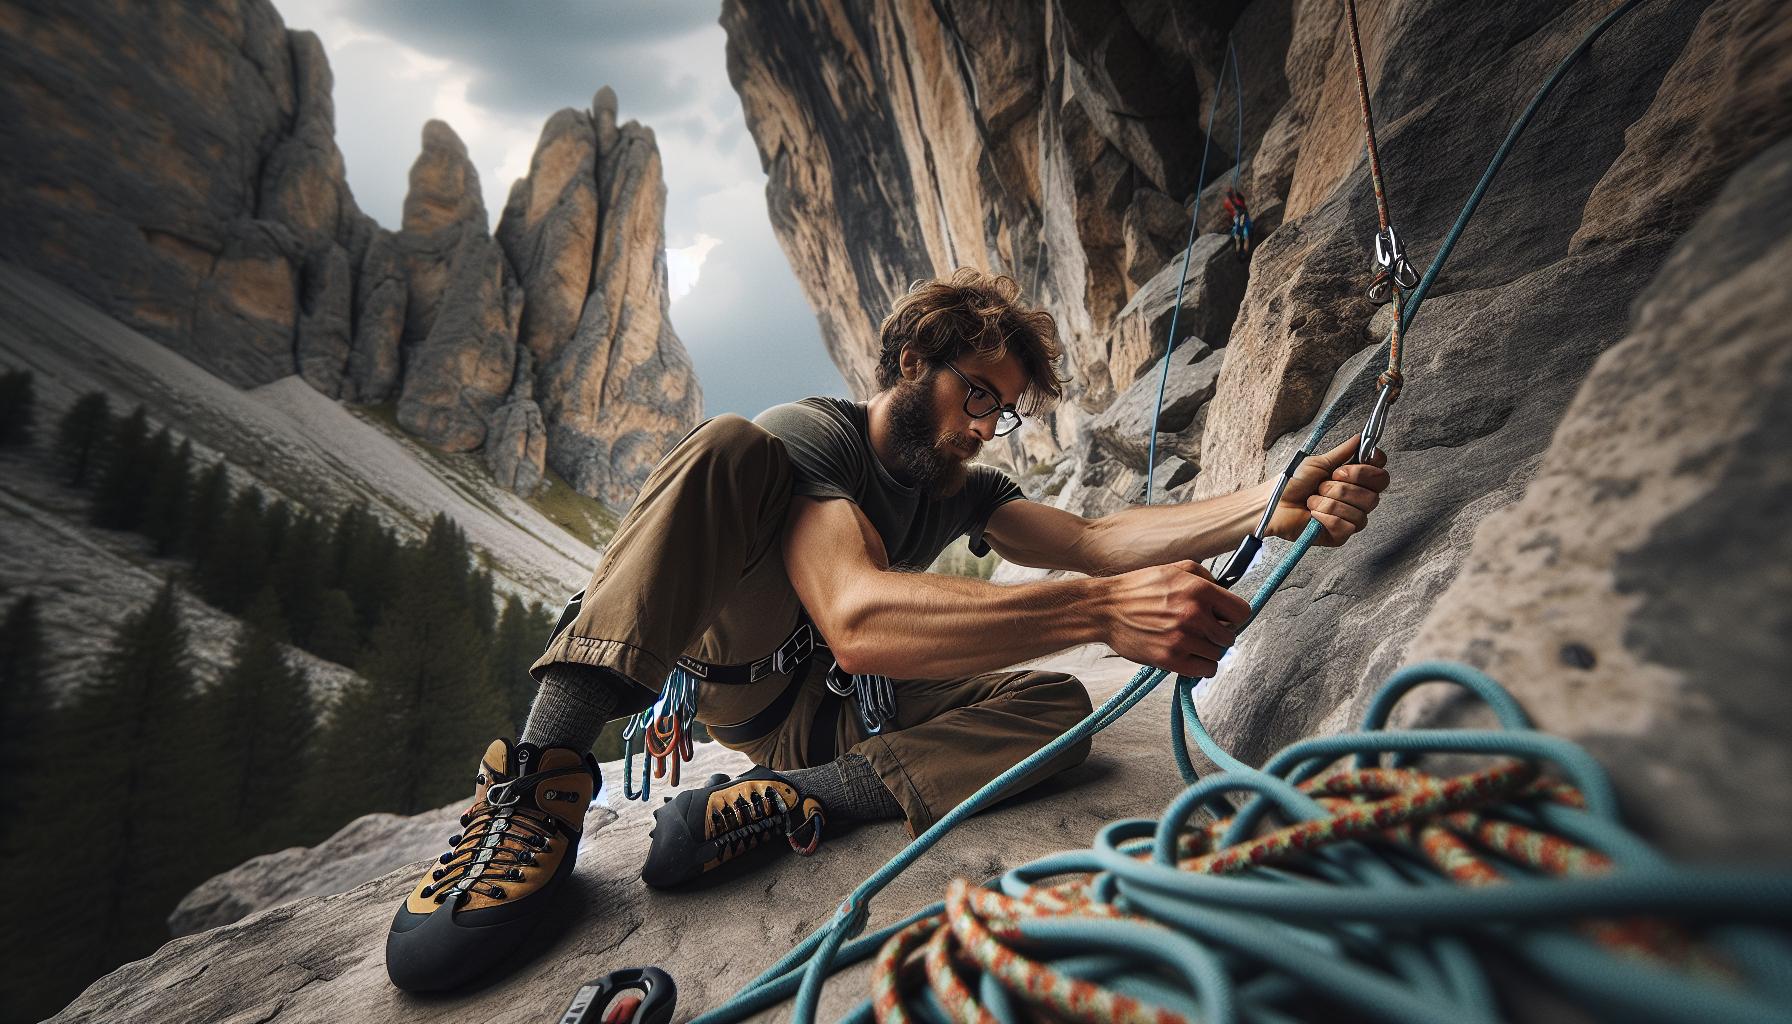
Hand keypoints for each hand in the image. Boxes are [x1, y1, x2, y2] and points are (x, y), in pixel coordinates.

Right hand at [1102, 560, 1251, 677]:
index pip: (1242, 612)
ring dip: (1208, 650)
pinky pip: (1205, 670)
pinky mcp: (1171, 659)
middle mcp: (1194, 614)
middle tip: (1202, 630)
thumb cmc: (1138, 588)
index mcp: (1199, 590)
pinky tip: (1189, 656)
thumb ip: (1204, 577)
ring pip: (1218, 654)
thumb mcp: (1174, 569)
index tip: (1224, 617)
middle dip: (1219, 633)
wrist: (1105, 609)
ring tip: (1191, 642)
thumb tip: (1224, 592)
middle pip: (1230, 635)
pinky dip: (1201, 666)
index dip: (1234, 615)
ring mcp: (1183, 639)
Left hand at [1265, 437, 1389, 545]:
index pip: (1381, 476)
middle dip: (1342, 488)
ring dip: (1329, 502)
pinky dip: (1326, 517)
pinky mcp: (1340, 536)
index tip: (1344, 469)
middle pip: (1373, 495)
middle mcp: (1357, 500)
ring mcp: (1350, 519)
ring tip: (1312, 501)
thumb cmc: (1293, 483)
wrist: (1273, 504)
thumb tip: (1361, 437)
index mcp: (1355, 481)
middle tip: (1321, 485)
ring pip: (1359, 512)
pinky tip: (1313, 515)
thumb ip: (1343, 452)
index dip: (1368, 471)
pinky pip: (1346, 526)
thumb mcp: (1318, 463)